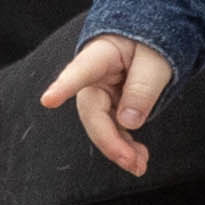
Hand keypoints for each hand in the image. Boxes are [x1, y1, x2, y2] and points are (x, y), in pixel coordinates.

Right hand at [39, 32, 174, 175]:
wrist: (150, 39)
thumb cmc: (151, 42)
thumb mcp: (156, 60)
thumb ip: (143, 88)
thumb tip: (127, 123)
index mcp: (100, 55)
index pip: (80, 71)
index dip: (64, 86)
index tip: (48, 99)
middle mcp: (93, 77)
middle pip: (92, 112)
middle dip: (110, 141)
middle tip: (132, 163)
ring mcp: (99, 93)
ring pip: (101, 126)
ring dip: (119, 149)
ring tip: (140, 166)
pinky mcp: (108, 105)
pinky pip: (112, 128)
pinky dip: (124, 145)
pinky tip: (138, 158)